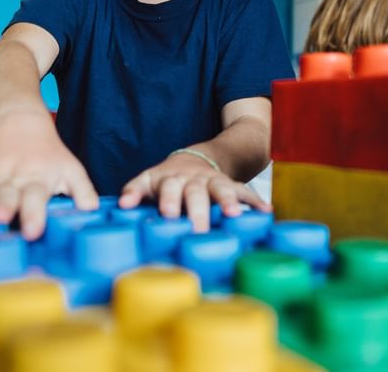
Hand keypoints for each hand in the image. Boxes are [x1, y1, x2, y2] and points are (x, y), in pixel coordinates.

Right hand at [0, 111, 97, 239]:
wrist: (19, 120)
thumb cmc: (48, 153)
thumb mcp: (71, 170)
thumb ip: (83, 193)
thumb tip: (92, 214)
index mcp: (39, 181)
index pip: (37, 199)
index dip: (34, 215)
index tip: (32, 231)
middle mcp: (15, 178)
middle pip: (7, 195)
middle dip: (3, 206)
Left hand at [118, 151, 270, 232]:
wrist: (196, 159)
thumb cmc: (167, 179)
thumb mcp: (148, 180)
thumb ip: (135, 191)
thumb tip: (122, 205)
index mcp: (171, 179)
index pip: (168, 189)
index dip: (168, 201)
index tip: (167, 215)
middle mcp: (194, 179)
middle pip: (196, 192)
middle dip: (198, 209)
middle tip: (198, 228)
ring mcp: (214, 181)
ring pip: (222, 188)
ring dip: (228, 200)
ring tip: (234, 214)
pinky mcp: (231, 185)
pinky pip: (245, 191)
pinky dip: (255, 201)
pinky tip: (266, 211)